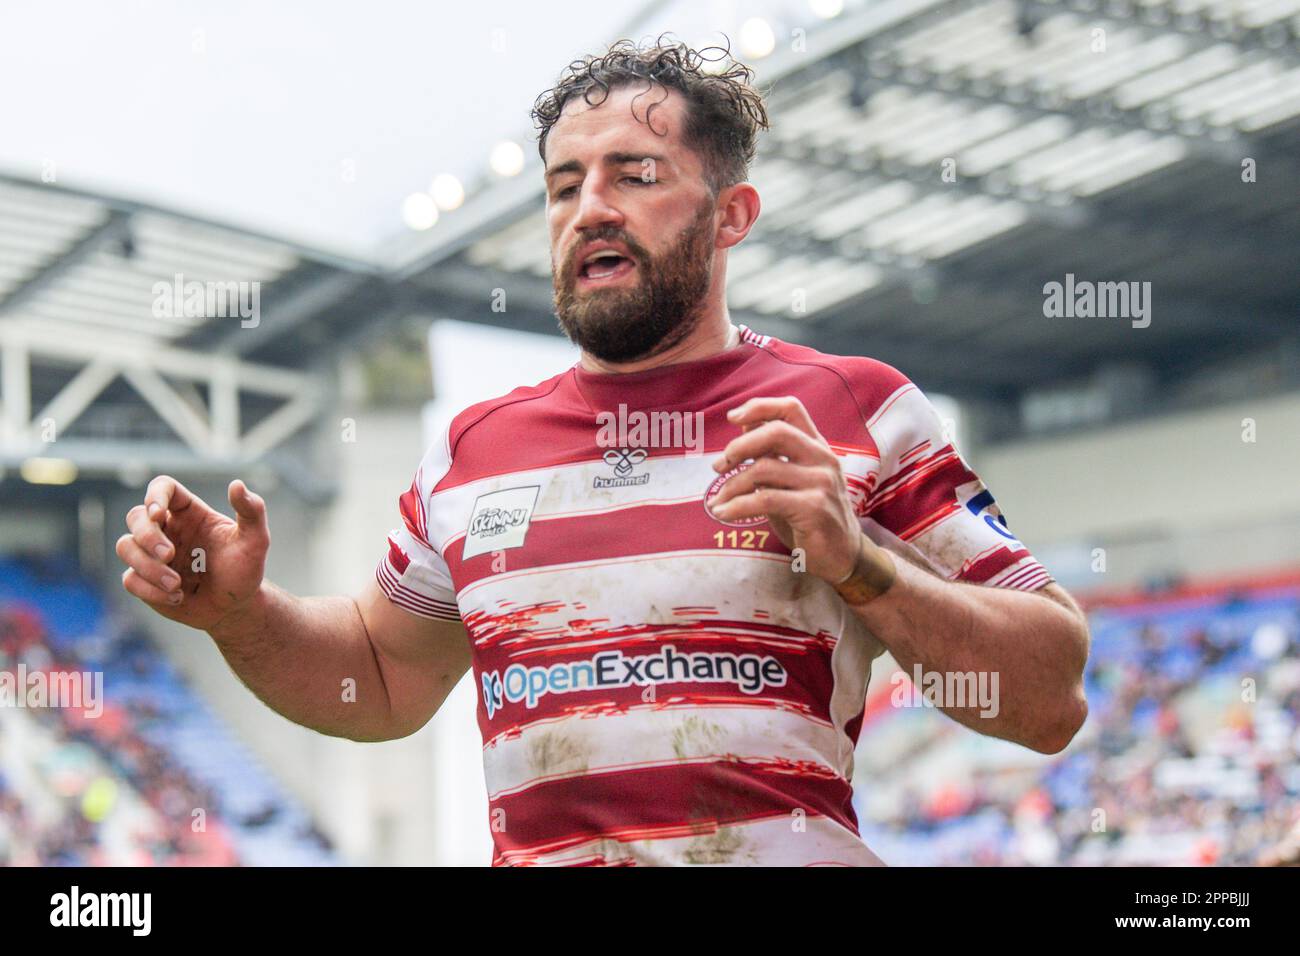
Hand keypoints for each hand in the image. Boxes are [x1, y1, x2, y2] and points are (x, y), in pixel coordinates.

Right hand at [116, 476, 269, 630]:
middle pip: (135, 516)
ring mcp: (151, 555)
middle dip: (148, 536)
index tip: (158, 514)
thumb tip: (237, 484)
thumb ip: (252, 511)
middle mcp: (167, 529)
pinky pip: (129, 579)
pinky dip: (150, 590)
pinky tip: (177, 598)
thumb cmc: (244, 569)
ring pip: (125, 547)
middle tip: (170, 555)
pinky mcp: (144, 579)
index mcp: (189, 513)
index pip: (162, 487)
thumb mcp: (255, 540)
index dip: (154, 496)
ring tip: (177, 585)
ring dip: (148, 567)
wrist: (235, 608)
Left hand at [706, 396, 866, 583]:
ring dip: (731, 486)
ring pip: (764, 468)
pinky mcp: (814, 508)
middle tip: (719, 467)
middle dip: (739, 446)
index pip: (790, 409)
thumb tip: (744, 426)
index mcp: (817, 447)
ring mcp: (822, 482)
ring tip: (717, 502)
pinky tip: (723, 514)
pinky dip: (736, 506)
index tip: (732, 417)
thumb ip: (773, 455)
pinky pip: (765, 499)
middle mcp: (823, 459)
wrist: (842, 557)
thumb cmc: (810, 518)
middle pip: (776, 432)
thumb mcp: (791, 481)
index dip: (759, 407)